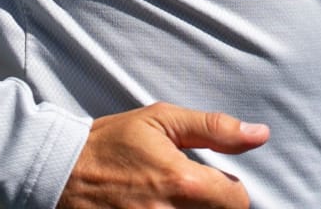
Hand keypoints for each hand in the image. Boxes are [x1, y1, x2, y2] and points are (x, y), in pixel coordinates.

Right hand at [59, 101, 268, 208]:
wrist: (61, 173)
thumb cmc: (112, 142)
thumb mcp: (161, 121)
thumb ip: (214, 129)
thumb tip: (260, 134)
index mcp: (182, 182)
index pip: (237, 202)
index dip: (231, 191)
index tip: (212, 182)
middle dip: (212, 206)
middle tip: (189, 192)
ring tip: (172, 202)